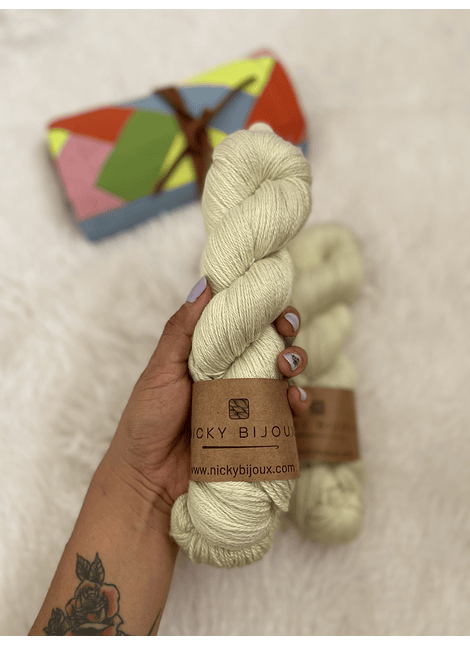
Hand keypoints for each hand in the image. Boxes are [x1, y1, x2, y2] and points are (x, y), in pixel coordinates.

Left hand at [104, 276, 307, 522]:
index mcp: (212, 355)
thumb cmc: (148, 420)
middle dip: (286, 330)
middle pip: (271, 343)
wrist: (148, 478)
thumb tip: (205, 284)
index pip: (243, 322)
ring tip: (287, 365)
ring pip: (284, 374)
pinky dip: (297, 404)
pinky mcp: (260, 432)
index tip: (271, 296)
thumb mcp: (160, 370)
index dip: (261, 307)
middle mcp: (234, 374)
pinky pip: (287, 414)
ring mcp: (249, 403)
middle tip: (286, 327)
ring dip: (294, 361)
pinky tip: (293, 400)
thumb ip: (182, 330)